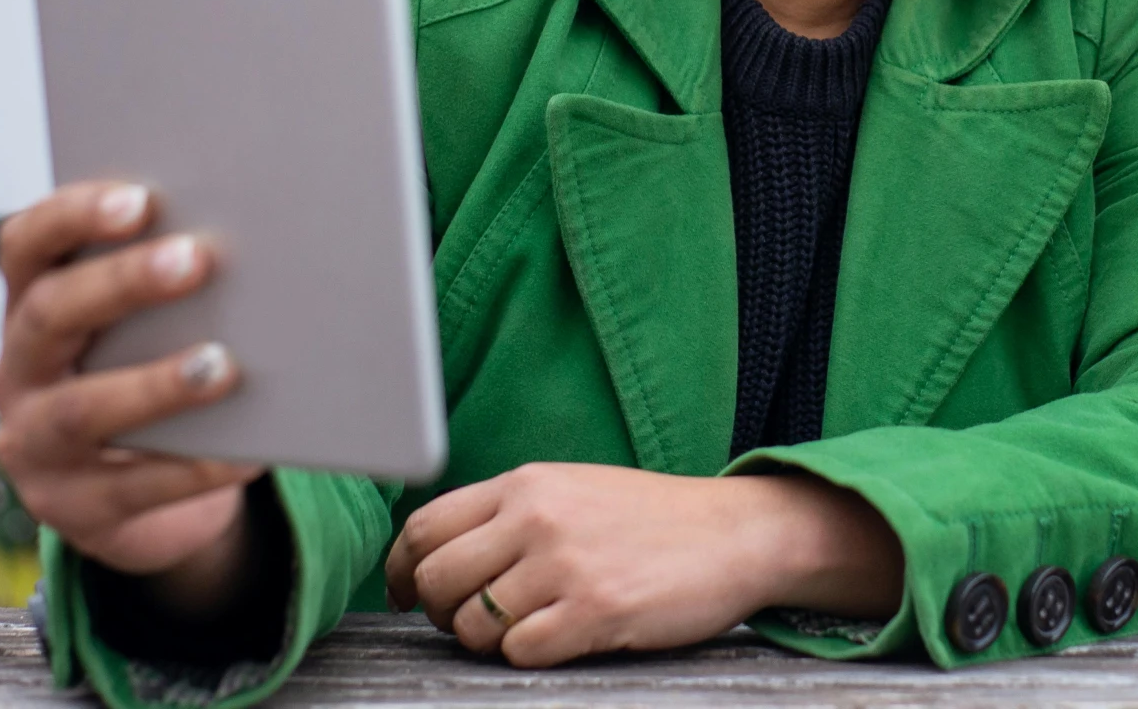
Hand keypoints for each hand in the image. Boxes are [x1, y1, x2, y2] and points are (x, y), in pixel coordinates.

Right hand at [0, 182, 263, 607]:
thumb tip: (264, 233)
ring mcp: (35, 446)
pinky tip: (252, 447)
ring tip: (224, 363)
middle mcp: (18, 371)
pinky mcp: (74, 510)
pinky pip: (134, 488)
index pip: (26, 245)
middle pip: (50, 315)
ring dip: (155, 384)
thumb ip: (174, 287)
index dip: (73, 215)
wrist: (141, 498)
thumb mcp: (146, 328)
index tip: (139, 198)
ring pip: (81, 411)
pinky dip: (196, 466)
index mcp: (32, 306)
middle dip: (123, 284)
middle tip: (197, 259)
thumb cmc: (155, 372)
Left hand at [384, 463, 901, 667]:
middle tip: (471, 619)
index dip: (402, 570)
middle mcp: (537, 517)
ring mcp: (565, 565)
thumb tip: (432, 555)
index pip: (424, 528)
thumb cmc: (652, 519)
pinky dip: (530, 655)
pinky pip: (518, 652)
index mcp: (527, 483)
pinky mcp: (595, 611)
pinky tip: (562, 637)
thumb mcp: (573, 489)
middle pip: (434, 580)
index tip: (406, 595)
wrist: (735, 533)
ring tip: (528, 627)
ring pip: (470, 625)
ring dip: (487, 641)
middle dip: (440, 612)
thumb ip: (508, 512)